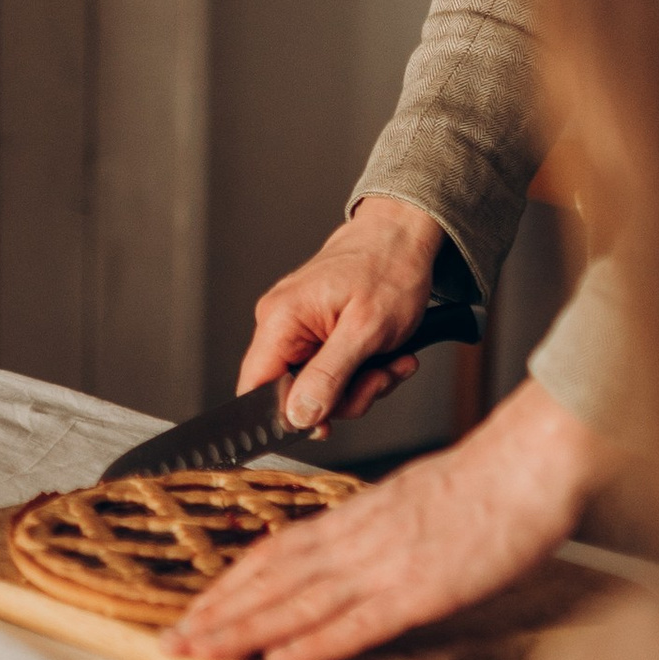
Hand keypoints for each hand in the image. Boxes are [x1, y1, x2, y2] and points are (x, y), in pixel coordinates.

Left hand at [163, 380, 613, 659]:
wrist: (528, 464)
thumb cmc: (483, 483)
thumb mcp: (411, 499)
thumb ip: (373, 528)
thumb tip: (342, 554)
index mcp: (357, 516)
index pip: (276, 553)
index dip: (231, 584)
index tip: (196, 609)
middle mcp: (358, 540)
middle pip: (272, 580)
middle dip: (217, 614)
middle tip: (170, 643)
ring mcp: (386, 565)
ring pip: (298, 601)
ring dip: (244, 630)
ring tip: (200, 653)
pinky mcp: (420, 590)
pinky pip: (357, 621)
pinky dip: (314, 642)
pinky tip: (280, 659)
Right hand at [237, 197, 444, 435]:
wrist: (404, 235)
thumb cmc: (389, 268)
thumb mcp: (365, 331)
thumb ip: (328, 377)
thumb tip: (298, 416)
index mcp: (280, 320)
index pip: (254, 388)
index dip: (286, 416)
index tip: (325, 425)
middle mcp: (280, 325)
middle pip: (294, 395)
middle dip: (345, 397)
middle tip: (380, 378)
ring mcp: (299, 329)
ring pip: (320, 388)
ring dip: (363, 384)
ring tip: (392, 361)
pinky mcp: (318, 332)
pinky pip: (332, 371)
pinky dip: (364, 372)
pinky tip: (387, 356)